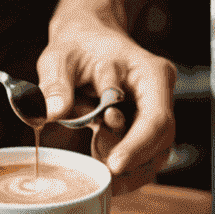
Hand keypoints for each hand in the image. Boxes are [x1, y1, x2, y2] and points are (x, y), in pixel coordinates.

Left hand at [39, 11, 174, 192]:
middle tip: (104, 175)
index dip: (136, 147)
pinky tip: (104, 162)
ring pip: (155, 155)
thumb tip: (53, 112)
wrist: (90, 38)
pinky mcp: (148, 129)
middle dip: (132, 163)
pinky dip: (125, 165)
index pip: (155, 120)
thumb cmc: (80, 44)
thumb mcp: (62, 56)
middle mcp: (161, 97)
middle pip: (160, 143)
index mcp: (152, 75)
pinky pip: (144, 156)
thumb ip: (57, 83)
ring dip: (129, 169)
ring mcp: (157, 115)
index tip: (112, 165)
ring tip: (101, 167)